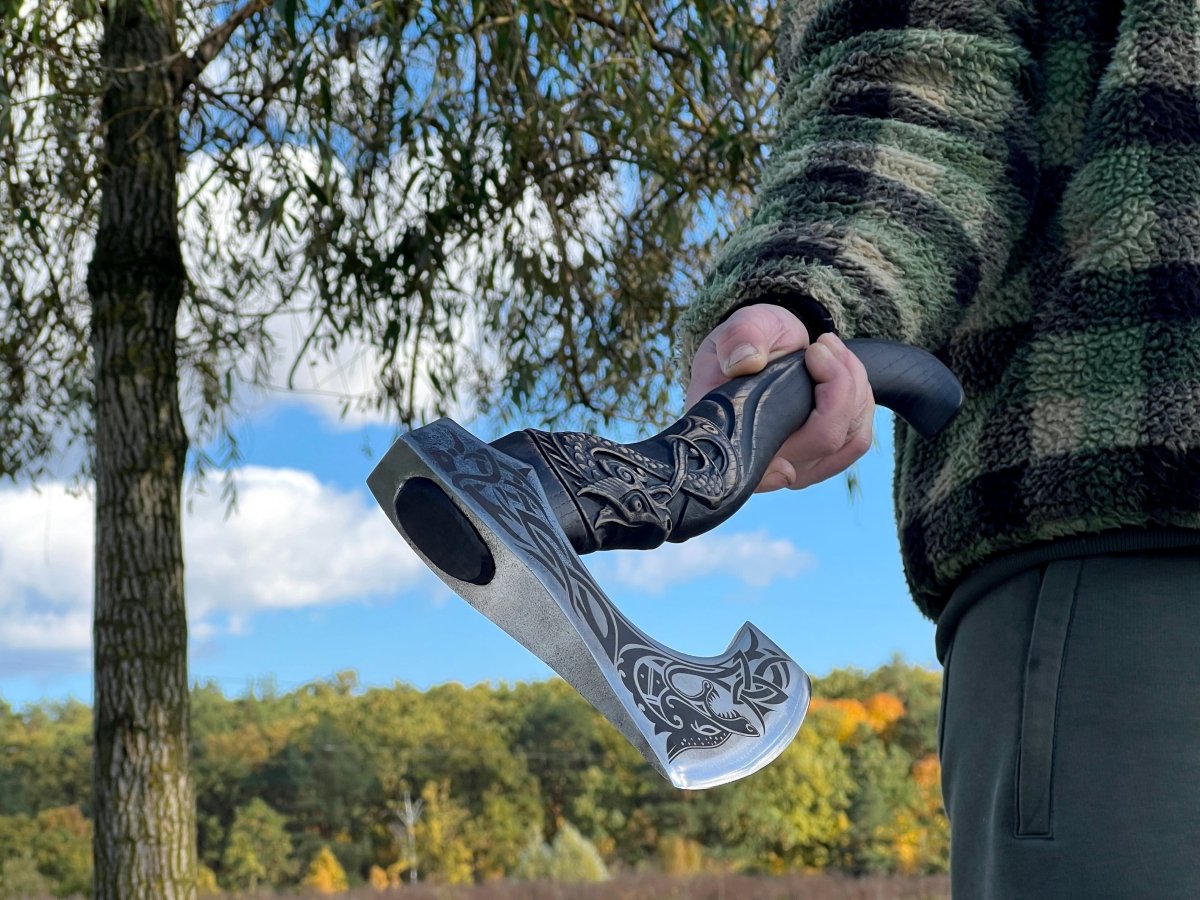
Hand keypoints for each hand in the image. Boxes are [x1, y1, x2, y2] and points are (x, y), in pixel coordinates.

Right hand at [685, 304, 874, 492]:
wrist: (766, 347)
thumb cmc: (748, 342)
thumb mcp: (739, 328)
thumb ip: (739, 338)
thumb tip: (747, 362)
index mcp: (728, 434)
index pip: (757, 471)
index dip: (776, 471)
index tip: (790, 449)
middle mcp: (763, 462)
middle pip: (822, 441)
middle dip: (838, 383)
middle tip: (820, 345)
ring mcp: (796, 465)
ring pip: (846, 440)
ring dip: (853, 387)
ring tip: (828, 350)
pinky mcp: (822, 459)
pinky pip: (856, 440)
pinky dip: (860, 400)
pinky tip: (841, 371)